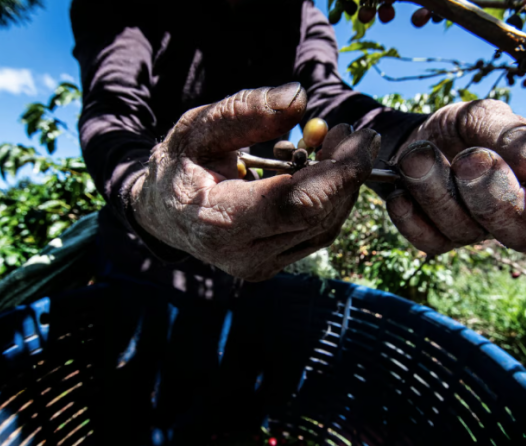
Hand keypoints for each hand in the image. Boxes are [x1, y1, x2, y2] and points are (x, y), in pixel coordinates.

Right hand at [131, 83, 379, 280]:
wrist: (163, 211)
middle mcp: (245, 255)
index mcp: (220, 222)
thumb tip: (300, 99)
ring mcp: (260, 266)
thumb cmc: (179, 165)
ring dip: (340, 185)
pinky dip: (327, 199)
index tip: (362, 138)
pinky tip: (316, 171)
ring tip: (331, 145)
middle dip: (345, 172)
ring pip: (324, 226)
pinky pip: (315, 232)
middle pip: (319, 215)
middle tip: (347, 133)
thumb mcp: (199, 128)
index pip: (298, 203)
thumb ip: (245, 112)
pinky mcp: (272, 264)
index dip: (340, 172)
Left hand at [387, 99, 525, 253]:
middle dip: (495, 196)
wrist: (406, 138)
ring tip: (419, 156)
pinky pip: (429, 241)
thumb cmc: (458, 129)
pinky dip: (411, 212)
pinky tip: (402, 190)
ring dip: (437, 188)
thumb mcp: (485, 117)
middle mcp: (517, 216)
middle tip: (470, 159)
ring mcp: (476, 233)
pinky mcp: (437, 241)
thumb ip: (519, 138)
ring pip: (466, 232)